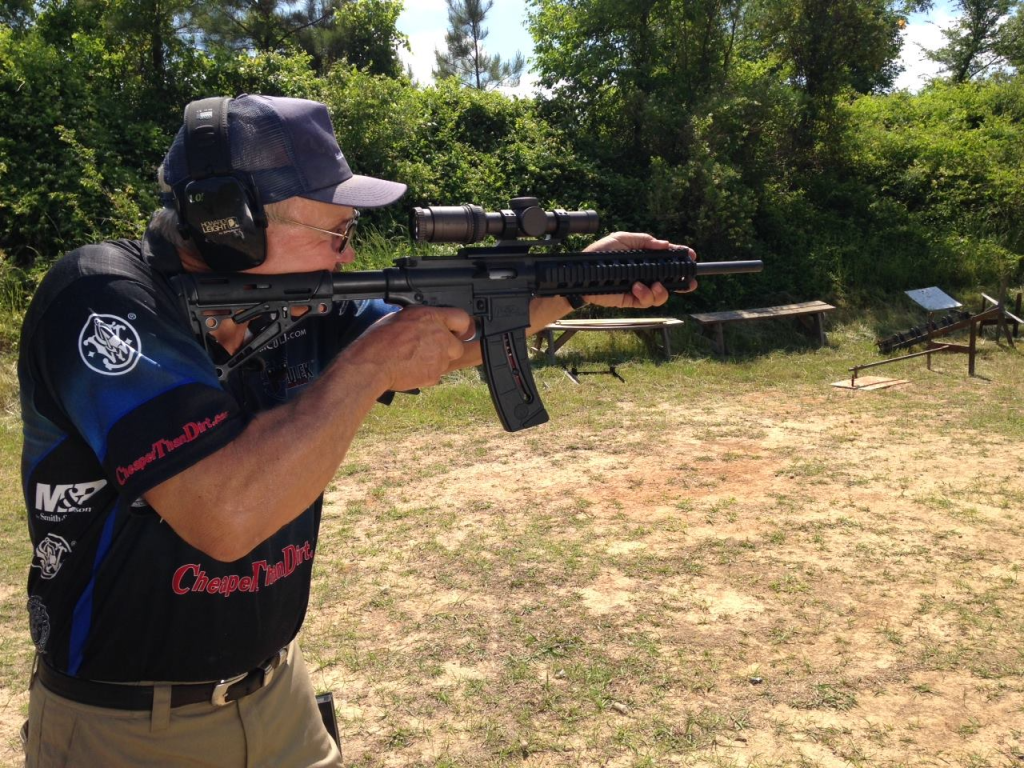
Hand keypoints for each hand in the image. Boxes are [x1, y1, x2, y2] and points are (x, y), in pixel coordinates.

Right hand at [356, 306, 470, 391]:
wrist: (373, 365)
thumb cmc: (379, 339)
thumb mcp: (401, 317)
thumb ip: (421, 320)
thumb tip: (426, 322)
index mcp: (431, 317)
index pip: (462, 318)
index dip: (460, 326)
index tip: (456, 331)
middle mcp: (440, 337)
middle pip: (458, 345)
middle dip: (448, 348)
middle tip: (431, 348)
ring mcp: (440, 358)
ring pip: (447, 361)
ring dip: (436, 360)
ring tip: (415, 359)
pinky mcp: (435, 375)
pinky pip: (436, 373)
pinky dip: (427, 372)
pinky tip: (411, 368)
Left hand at [581, 232, 697, 308]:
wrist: (584, 272)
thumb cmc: (600, 253)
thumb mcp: (622, 239)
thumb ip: (643, 240)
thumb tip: (664, 243)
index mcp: (645, 258)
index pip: (667, 258)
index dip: (680, 257)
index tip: (691, 255)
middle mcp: (645, 274)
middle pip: (670, 280)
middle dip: (683, 281)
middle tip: (690, 281)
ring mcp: (640, 288)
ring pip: (662, 294)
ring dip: (662, 291)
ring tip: (655, 284)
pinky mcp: (631, 300)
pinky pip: (646, 302)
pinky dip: (645, 295)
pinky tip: (636, 288)